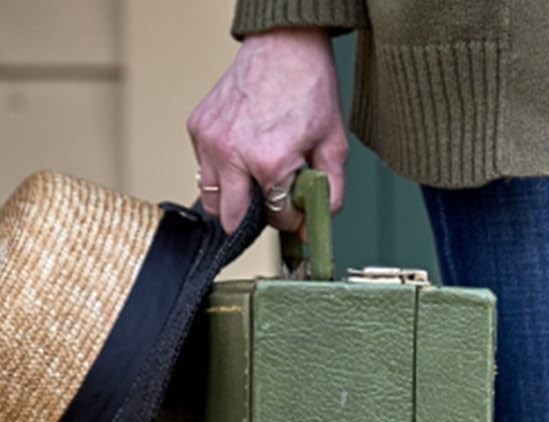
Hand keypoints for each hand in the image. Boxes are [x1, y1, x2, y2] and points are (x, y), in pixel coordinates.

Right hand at [187, 27, 346, 236]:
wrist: (284, 48)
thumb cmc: (308, 91)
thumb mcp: (334, 150)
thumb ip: (328, 197)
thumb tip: (311, 228)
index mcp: (266, 162)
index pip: (274, 218)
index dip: (291, 217)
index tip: (297, 204)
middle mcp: (230, 153)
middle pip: (231, 219)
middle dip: (255, 218)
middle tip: (273, 197)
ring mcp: (207, 139)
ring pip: (211, 198)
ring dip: (234, 198)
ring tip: (257, 178)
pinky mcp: (196, 127)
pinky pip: (204, 169)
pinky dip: (222, 172)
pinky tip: (244, 154)